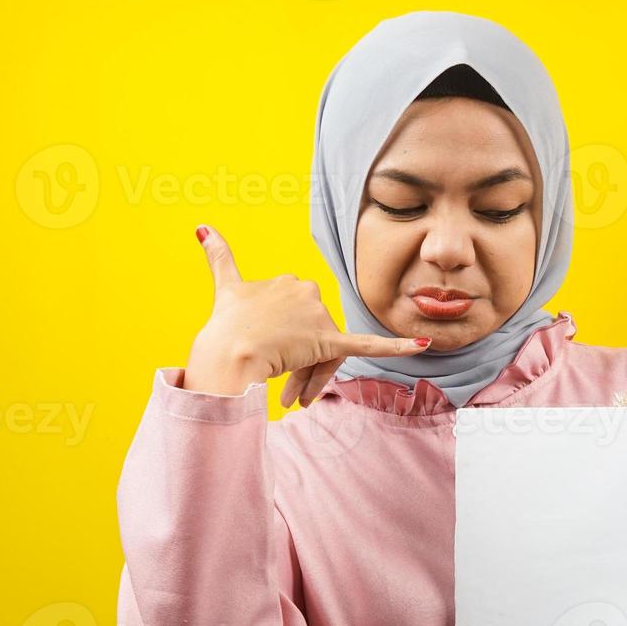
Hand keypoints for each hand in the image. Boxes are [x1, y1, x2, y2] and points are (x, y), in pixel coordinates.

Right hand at [184, 224, 430, 406]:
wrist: (226, 353)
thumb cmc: (225, 328)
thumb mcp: (225, 288)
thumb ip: (219, 256)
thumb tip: (202, 226)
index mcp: (290, 281)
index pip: (299, 318)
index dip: (285, 344)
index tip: (268, 358)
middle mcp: (308, 292)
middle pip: (314, 338)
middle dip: (299, 368)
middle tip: (282, 391)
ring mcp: (319, 317)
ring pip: (324, 356)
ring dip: (308, 381)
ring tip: (290, 399)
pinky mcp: (331, 341)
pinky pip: (369, 345)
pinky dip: (400, 346)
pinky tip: (424, 344)